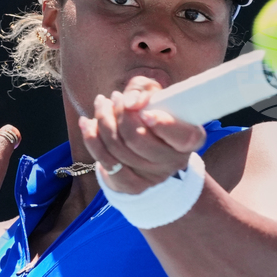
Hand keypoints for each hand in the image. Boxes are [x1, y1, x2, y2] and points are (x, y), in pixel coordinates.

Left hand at [79, 76, 205, 194]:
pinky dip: (92, 139)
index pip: (181, 135)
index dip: (162, 124)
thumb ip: (145, 90)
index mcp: (190, 138)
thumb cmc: (154, 115)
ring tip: (101, 104)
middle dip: (119, 113)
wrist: (148, 151)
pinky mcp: (132, 186)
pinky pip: (106, 163)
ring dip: (103, 121)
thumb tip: (131, 102)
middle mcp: (175, 161)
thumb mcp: (156, 95)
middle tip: (114, 98)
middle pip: (137, 138)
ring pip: (118, 148)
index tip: (144, 111)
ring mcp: (153, 177)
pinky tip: (86, 123)